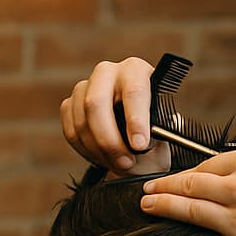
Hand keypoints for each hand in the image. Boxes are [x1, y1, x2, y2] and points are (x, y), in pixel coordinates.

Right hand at [60, 58, 171, 173]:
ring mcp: (84, 87)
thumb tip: (141, 143)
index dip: (136, 120)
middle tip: (126, 163)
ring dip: (99, 150)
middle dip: (110, 139)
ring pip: (81, 120)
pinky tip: (104, 158)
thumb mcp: (165, 129)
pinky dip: (86, 150)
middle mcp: (107, 72)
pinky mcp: (70, 105)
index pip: (133, 92)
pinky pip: (71, 131)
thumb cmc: (157, 128)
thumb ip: (156, 132)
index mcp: (136, 70)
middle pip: (96, 104)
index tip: (140, 145)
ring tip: (119, 165)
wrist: (141, 134)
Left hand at [138, 142, 235, 235]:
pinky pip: (195, 215)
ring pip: (189, 191)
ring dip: (161, 193)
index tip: (184, 176)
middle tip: (150, 184)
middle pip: (197, 174)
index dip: (197, 170)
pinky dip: (169, 208)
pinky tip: (153, 208)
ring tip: (145, 197)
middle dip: (170, 179)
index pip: (217, 160)